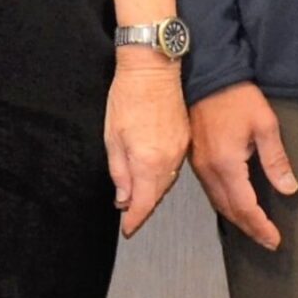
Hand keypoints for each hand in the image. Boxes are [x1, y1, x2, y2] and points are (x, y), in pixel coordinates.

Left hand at [105, 57, 190, 238]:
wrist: (153, 68)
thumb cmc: (129, 95)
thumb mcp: (112, 136)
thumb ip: (119, 172)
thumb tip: (123, 197)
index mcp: (148, 160)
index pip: (143, 203)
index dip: (134, 220)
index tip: (128, 229)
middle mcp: (168, 159)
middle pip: (157, 196)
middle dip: (144, 209)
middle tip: (131, 217)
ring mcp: (180, 149)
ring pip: (167, 183)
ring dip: (153, 194)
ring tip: (140, 199)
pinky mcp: (184, 139)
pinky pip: (174, 168)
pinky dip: (163, 177)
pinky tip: (153, 175)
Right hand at [189, 82, 297, 249]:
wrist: (208, 75)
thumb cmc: (238, 97)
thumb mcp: (265, 125)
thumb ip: (276, 160)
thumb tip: (289, 189)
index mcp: (227, 165)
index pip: (245, 207)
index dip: (261, 226)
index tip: (275, 240)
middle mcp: (209, 171)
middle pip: (229, 211)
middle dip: (249, 229)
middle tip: (268, 241)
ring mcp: (199, 166)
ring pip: (218, 203)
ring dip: (237, 219)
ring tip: (255, 229)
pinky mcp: (196, 159)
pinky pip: (211, 191)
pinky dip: (225, 205)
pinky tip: (236, 206)